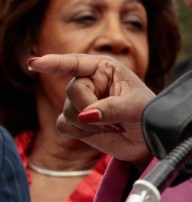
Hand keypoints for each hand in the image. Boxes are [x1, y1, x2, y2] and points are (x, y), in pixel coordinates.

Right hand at [29, 54, 154, 162]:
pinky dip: (80, 133)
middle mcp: (89, 82)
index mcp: (104, 69)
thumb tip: (86, 115)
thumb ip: (112, 108)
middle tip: (115, 119)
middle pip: (73, 92)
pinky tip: (99, 132)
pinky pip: (63, 126)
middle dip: (91, 109)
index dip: (54, 63)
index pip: (75, 63)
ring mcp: (80, 102)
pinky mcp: (75, 122)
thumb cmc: (147, 113)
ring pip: (68, 112)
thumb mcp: (137, 107)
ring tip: (114, 126)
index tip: (34, 64)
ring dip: (90, 125)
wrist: (148, 138)